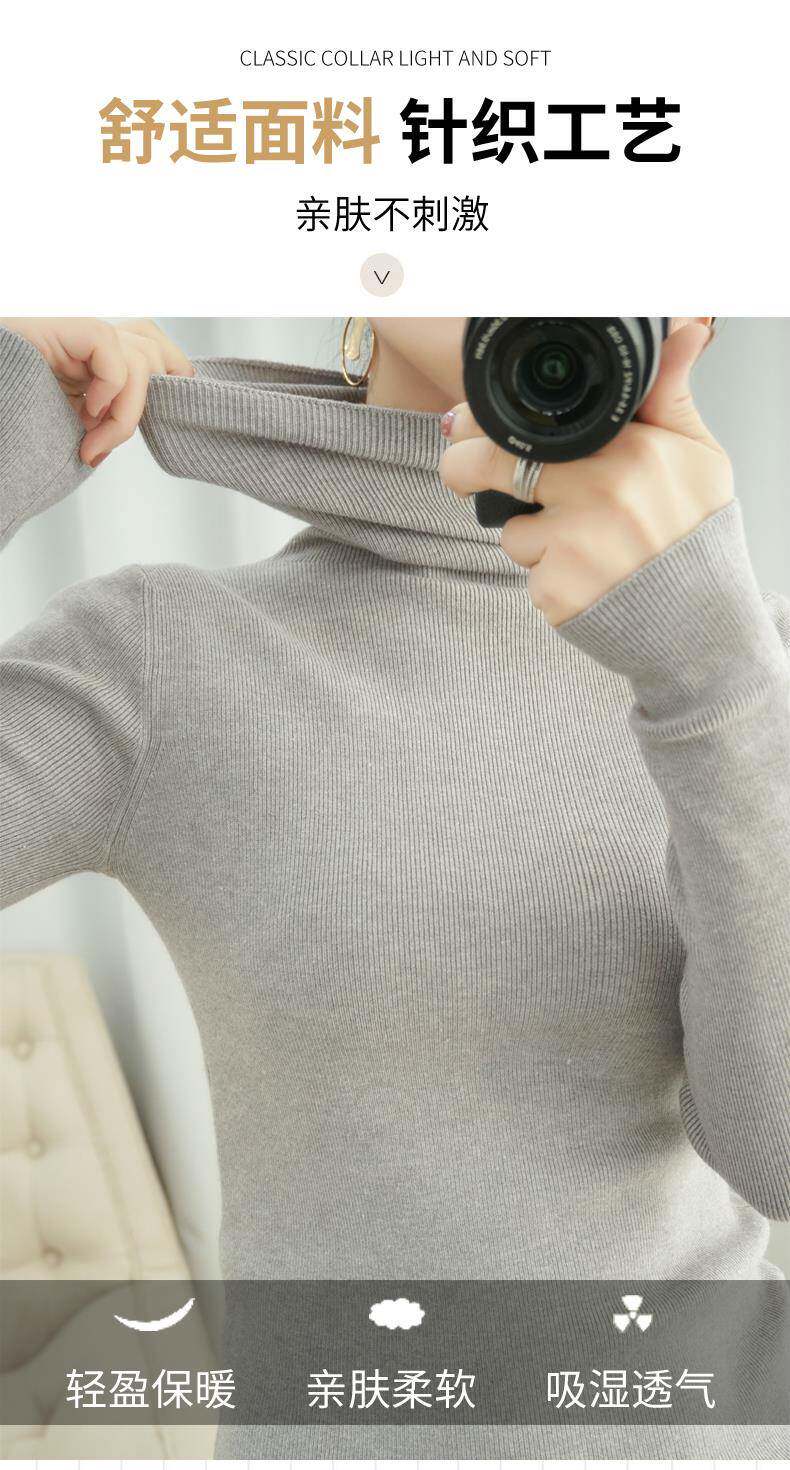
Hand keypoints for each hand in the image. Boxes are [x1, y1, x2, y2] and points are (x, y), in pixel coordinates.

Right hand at [0, 317, 194, 467]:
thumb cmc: (16, 403)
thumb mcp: (67, 421)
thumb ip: (99, 422)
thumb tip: (117, 441)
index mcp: (96, 354)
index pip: (155, 349)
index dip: (170, 380)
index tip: (159, 424)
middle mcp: (93, 338)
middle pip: (157, 352)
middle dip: (147, 406)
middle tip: (106, 441)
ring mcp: (81, 330)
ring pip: (142, 360)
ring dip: (125, 414)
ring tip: (91, 440)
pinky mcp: (69, 325)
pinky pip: (112, 351)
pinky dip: (109, 390)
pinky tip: (84, 410)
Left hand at [439, 322, 733, 625]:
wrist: (703, 618)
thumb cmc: (699, 533)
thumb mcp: (698, 456)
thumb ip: (670, 396)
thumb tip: (681, 334)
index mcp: (627, 450)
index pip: (527, 425)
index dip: (484, 425)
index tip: (469, 426)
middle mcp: (597, 493)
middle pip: (487, 468)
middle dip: (463, 469)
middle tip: (463, 473)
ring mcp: (573, 546)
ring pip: (511, 531)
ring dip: (530, 536)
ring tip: (580, 542)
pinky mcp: (556, 593)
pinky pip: (528, 576)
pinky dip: (547, 577)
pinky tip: (585, 576)